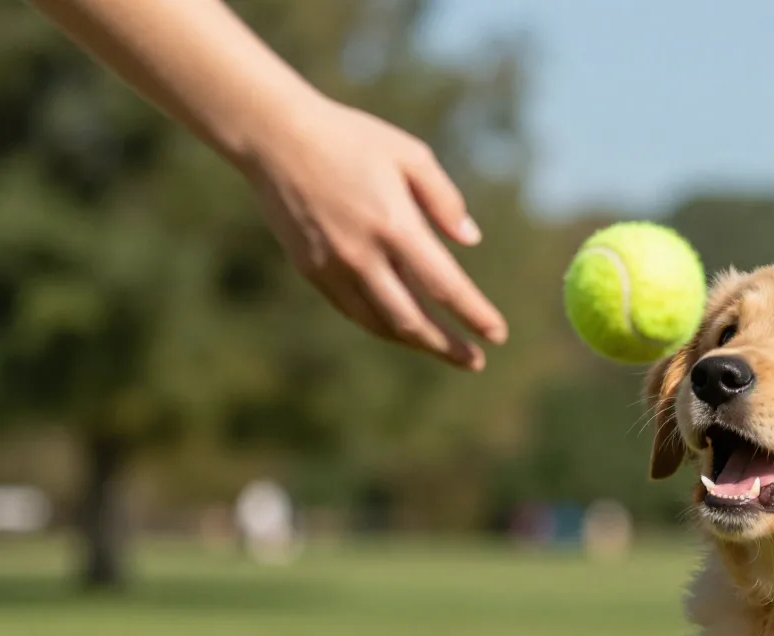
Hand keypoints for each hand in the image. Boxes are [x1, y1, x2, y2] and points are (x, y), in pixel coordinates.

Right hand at [245, 97, 507, 369]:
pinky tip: (403, 329)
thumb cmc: (350, 139)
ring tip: (444, 350)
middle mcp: (363, 254)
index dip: (474, 315)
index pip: (444, 286)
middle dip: (447, 347)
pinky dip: (383, 326)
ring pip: (381, 325)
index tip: (498, 334)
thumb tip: (470, 240)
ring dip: (416, 342)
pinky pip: (354, 312)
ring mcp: (333, 266)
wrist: (275, 136)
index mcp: (394, 225)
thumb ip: (444, 200)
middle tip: (476, 361)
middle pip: (413, 320)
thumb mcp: (409, 155)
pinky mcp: (312, 270)